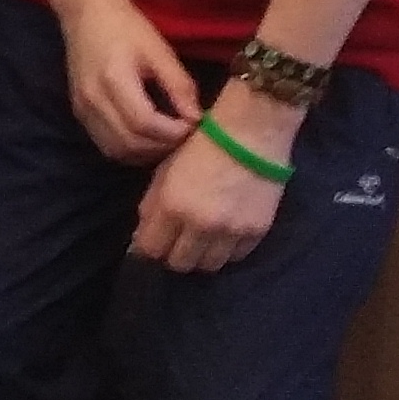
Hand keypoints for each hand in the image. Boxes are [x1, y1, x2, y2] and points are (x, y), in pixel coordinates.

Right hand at [58, 0, 202, 162]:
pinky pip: (106, 145)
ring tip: (168, 138)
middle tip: (185, 135)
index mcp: (113, 80)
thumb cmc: (126, 26)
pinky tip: (147, 138)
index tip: (194, 125)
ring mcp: (82, 109)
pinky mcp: (79, 113)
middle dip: (163, 146)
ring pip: (117, 151)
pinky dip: (130, 149)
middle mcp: (92, 100)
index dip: (173, 132)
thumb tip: (196, 118)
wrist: (86, 13)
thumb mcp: (159, 50)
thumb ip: (179, 85)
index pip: (145, 123)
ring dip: (146, 152)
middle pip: (131, 143)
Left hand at [133, 119, 284, 271]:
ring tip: (200, 241)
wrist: (252, 134)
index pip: (150, 250)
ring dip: (200, 256)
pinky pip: (236, 257)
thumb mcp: (165, 170)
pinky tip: (223, 236)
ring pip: (208, 266)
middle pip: (180, 264)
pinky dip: (226, 251)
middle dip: (173, 255)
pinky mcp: (257, 232)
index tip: (150, 243)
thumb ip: (151, 206)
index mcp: (172, 206)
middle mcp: (201, 224)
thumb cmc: (201, 144)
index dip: (147, 249)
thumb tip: (141, 237)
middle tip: (175, 242)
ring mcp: (231, 231)